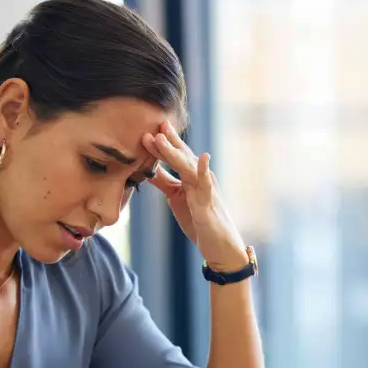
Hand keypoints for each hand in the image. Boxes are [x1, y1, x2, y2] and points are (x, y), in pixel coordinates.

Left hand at [143, 121, 249, 271]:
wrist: (218, 244)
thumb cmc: (198, 219)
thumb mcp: (176, 197)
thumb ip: (164, 182)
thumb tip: (149, 169)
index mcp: (190, 176)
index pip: (176, 155)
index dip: (163, 142)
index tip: (150, 127)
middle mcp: (199, 178)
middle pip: (181, 155)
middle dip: (168, 141)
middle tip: (156, 124)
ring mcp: (205, 188)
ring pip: (188, 166)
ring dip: (175, 151)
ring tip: (162, 137)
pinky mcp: (207, 203)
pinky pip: (206, 185)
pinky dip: (205, 170)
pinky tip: (204, 157)